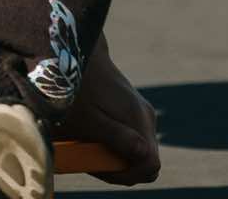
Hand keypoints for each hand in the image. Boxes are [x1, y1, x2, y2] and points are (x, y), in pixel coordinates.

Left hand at [60, 34, 158, 185]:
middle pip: (145, 160)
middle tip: (91, 158)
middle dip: (120, 168)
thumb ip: (118, 137)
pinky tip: (93, 136)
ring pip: (138, 151)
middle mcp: (146, 116)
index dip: (128, 175)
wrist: (77, 52)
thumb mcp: (89, 118)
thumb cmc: (77, 88)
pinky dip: (114, 144)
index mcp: (138, 119)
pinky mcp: (132, 110)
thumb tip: (146, 157)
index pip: (150, 164)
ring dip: (116, 156)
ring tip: (89, 146)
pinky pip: (130, 138)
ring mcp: (140, 112)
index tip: (101, 167)